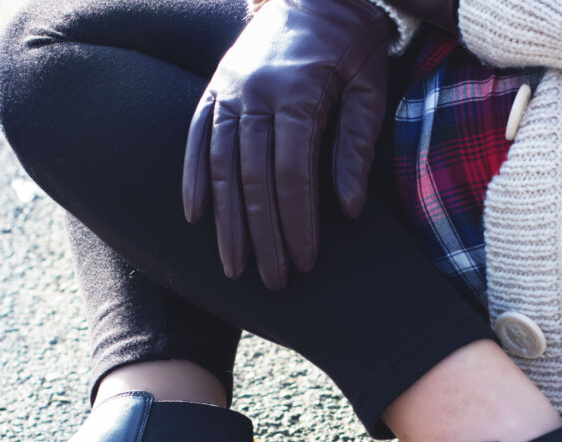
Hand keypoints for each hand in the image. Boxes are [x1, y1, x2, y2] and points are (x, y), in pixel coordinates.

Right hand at [182, 0, 392, 289]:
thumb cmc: (350, 40)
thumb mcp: (369, 86)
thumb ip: (356, 145)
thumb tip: (348, 209)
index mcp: (295, 93)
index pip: (293, 174)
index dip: (298, 222)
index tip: (305, 261)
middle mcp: (253, 94)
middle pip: (253, 179)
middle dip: (262, 236)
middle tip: (271, 281)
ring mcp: (228, 91)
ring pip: (219, 166)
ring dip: (225, 221)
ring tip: (233, 265)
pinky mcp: (214, 89)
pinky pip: (195, 138)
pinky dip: (192, 178)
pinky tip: (194, 216)